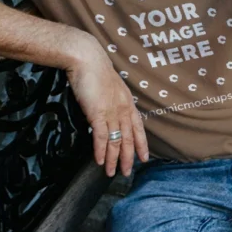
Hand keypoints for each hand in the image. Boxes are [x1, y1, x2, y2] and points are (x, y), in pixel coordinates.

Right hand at [65, 42, 149, 176]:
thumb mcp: (109, 86)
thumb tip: (107, 110)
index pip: (138, 127)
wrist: (87, 59)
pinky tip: (98, 161)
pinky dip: (100, 151)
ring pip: (115, 141)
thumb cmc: (95, 70)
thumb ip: (111, 100)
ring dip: (113, 159)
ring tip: (110, 172)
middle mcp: (122, 109)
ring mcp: (111, 112)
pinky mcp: (97, 113)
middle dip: (128, 157)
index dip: (142, 144)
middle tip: (127, 172)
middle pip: (128, 139)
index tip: (144, 158)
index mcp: (127, 102)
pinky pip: (101, 137)